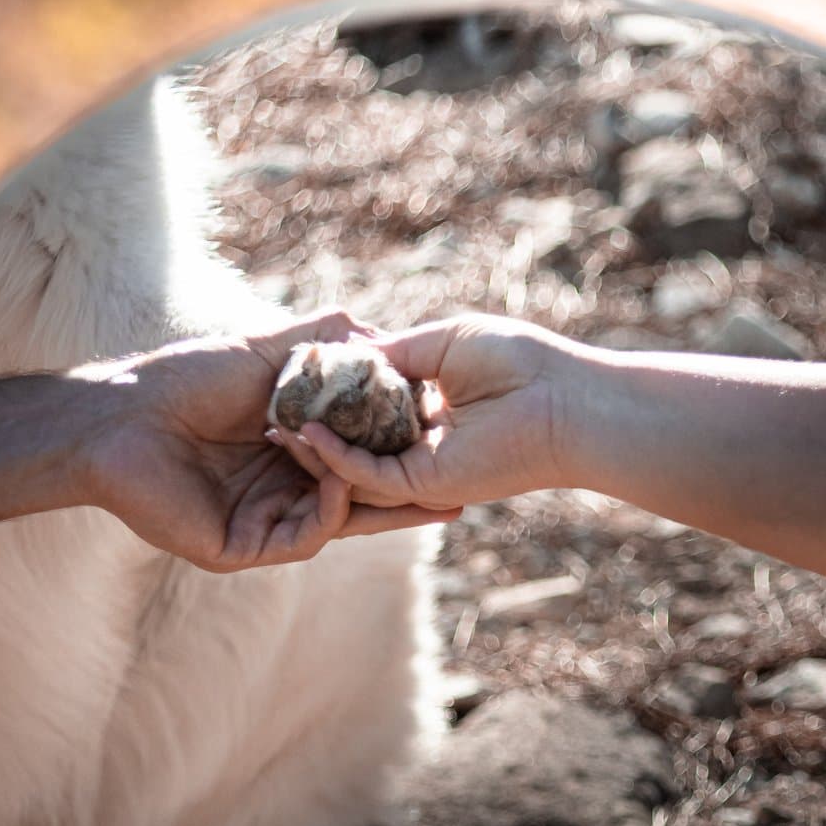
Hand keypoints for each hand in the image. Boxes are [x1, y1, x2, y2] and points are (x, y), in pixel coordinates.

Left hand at [78, 311, 460, 570]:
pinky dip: (328, 507)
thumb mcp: (265, 352)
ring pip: (336, 521)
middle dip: (406, 498)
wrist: (118, 413)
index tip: (444, 444)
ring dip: (370, 494)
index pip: (356, 462)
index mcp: (286, 455)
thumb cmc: (181, 379)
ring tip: (406, 472)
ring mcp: (261, 525)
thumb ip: (321, 343)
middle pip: (357, 502)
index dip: (399, 457)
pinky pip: (304, 535)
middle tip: (459, 491)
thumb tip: (376, 332)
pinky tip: (340, 477)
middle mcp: (277, 495)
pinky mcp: (240, 549)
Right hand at [269, 313, 585, 512]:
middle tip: (264, 411)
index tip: (290, 380)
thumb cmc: (518, 361)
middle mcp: (422, 444)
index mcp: (428, 409)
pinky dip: (337, 459)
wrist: (562, 398)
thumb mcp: (442, 341)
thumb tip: (348, 351)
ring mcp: (422, 468)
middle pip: (352, 440)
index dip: (328, 396)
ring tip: (271, 423)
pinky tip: (306, 435)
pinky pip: (369, 476)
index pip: (366, 407)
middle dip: (309, 429)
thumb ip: (393, 352)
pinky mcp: (426, 484)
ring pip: (353, 465)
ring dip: (312, 448)